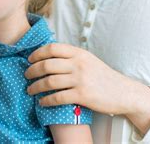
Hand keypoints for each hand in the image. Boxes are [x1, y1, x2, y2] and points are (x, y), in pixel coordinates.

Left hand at [25, 43, 149, 133]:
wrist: (123, 92)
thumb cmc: (103, 76)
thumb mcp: (88, 60)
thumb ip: (72, 57)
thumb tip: (49, 56)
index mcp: (79, 53)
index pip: (52, 48)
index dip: (37, 53)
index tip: (30, 59)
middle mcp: (78, 64)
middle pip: (47, 64)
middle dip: (32, 70)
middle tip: (26, 75)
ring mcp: (80, 79)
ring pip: (49, 81)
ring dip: (36, 86)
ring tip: (30, 89)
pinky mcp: (82, 95)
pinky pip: (57, 97)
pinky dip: (46, 100)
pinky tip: (42, 101)